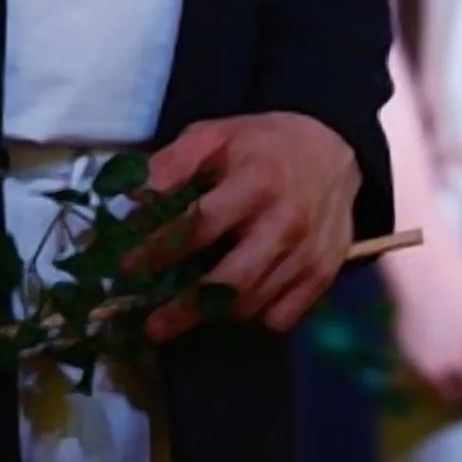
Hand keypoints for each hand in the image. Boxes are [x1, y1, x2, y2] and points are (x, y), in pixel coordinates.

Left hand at [137, 112, 359, 340]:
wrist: (333, 149)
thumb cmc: (263, 144)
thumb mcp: (215, 135)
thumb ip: (173, 163)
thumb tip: (132, 197)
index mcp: (256, 182)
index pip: (200, 225)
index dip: (160, 249)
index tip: (128, 267)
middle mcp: (285, 222)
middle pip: (230, 282)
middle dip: (185, 309)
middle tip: (152, 325)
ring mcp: (308, 253)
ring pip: (253, 304)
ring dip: (215, 313)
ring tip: (187, 311)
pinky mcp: (323, 274)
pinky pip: (282, 315)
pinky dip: (255, 316)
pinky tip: (237, 302)